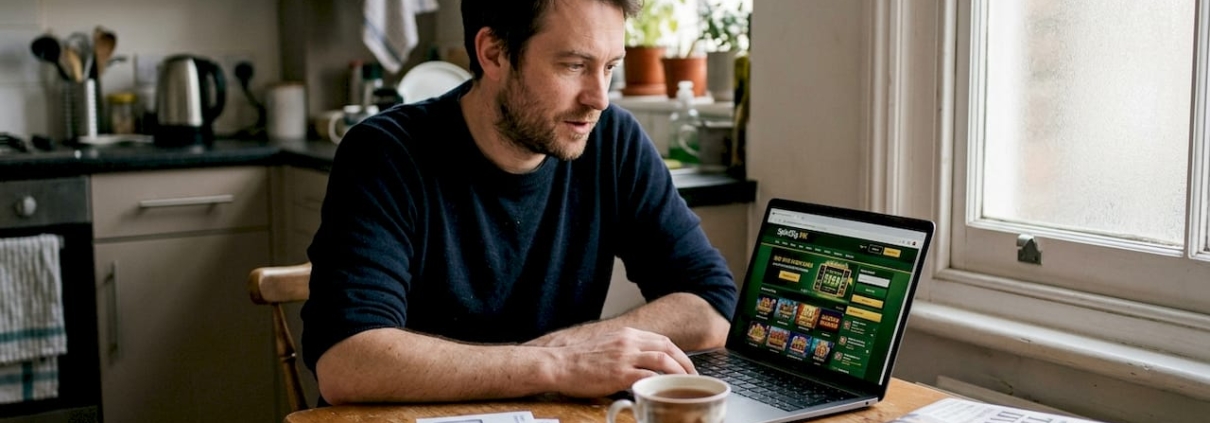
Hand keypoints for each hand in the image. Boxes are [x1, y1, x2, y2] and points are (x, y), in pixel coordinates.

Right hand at [544, 327, 696, 397]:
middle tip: (693, 376)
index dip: (678, 352)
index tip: (685, 364)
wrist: (560, 364)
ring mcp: (625, 356)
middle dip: (685, 361)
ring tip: (686, 383)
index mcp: (627, 334)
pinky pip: (648, 375)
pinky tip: (664, 390)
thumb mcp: (607, 346)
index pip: (661, 340)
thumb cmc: (579, 360)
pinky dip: (660, 382)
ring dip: (679, 371)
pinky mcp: (619, 373)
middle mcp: (629, 342)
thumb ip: (625, 350)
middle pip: (668, 347)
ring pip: (663, 359)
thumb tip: (641, 364)